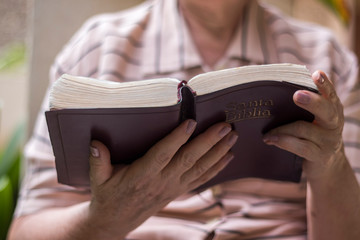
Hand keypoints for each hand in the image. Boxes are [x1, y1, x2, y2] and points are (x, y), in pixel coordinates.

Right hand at [87, 120, 237, 238]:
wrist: (116, 221)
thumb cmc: (107, 194)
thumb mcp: (98, 179)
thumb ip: (97, 161)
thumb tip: (95, 142)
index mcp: (142, 175)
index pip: (162, 155)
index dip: (176, 139)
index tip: (191, 122)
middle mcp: (162, 181)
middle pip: (188, 160)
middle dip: (208, 142)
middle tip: (224, 126)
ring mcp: (173, 187)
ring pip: (199, 168)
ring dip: (217, 152)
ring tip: (232, 136)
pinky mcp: (178, 190)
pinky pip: (201, 179)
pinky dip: (216, 168)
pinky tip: (228, 156)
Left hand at [263, 70, 345, 180]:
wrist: (327, 166)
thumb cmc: (312, 135)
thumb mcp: (313, 119)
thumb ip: (304, 106)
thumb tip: (273, 93)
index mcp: (333, 109)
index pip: (330, 94)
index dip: (324, 84)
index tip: (316, 74)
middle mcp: (335, 123)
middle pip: (325, 110)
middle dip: (311, 101)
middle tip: (296, 95)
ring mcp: (329, 141)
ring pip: (303, 128)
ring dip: (281, 129)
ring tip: (266, 131)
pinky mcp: (320, 156)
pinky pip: (299, 146)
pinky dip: (282, 141)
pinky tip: (269, 139)